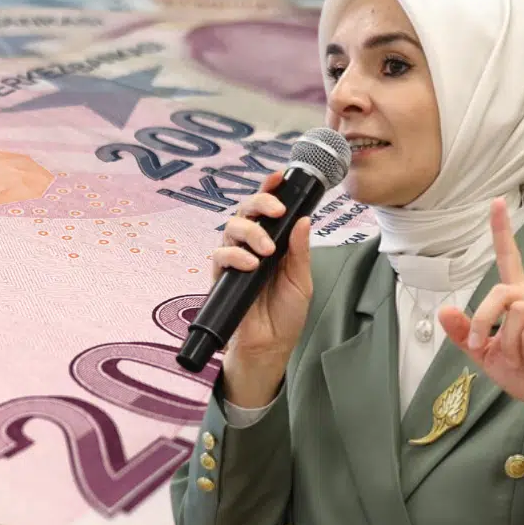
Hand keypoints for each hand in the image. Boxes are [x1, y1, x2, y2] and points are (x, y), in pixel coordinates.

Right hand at [211, 170, 313, 407]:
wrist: (270, 347)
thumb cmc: (285, 315)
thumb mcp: (302, 280)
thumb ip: (300, 251)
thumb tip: (303, 220)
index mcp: (273, 243)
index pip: (268, 210)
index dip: (270, 190)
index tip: (279, 177)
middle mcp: (251, 247)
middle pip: (245, 210)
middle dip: (260, 203)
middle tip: (276, 210)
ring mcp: (235, 260)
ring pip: (231, 228)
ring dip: (250, 232)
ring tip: (266, 250)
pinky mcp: (222, 277)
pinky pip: (220, 255)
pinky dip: (235, 255)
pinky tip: (250, 264)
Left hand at [437, 199, 523, 433]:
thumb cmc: (521, 373)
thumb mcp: (483, 353)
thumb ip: (464, 332)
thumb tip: (443, 308)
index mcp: (516, 300)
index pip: (509, 259)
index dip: (503, 231)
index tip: (497, 203)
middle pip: (501, 291)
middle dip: (484, 319)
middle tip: (481, 345)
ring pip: (518, 308)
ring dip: (508, 340)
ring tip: (516, 358)